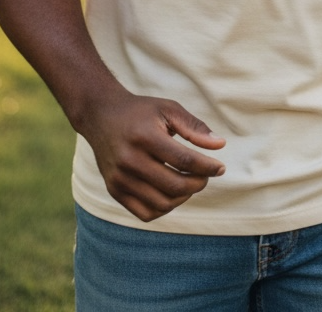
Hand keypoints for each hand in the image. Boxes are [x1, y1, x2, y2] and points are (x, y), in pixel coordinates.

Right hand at [80, 88, 226, 221]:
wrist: (101, 116)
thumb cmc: (141, 112)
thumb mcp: (168, 109)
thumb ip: (194, 127)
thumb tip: (220, 145)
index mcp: (144, 137)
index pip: (184, 161)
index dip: (207, 167)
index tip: (220, 167)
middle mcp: (129, 160)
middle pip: (175, 186)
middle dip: (198, 183)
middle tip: (206, 175)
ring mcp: (119, 179)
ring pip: (162, 204)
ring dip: (184, 197)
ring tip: (190, 182)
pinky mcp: (114, 191)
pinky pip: (146, 213)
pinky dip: (165, 208)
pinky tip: (172, 192)